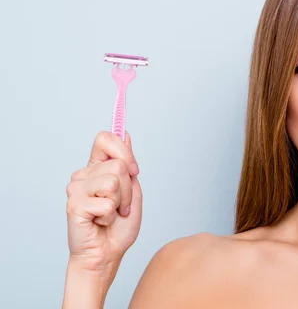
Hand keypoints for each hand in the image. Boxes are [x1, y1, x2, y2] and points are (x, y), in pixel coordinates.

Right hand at [65, 131, 142, 272]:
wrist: (107, 255)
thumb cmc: (119, 227)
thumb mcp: (133, 191)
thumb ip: (128, 165)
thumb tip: (125, 134)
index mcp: (97, 168)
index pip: (105, 138)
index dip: (123, 150)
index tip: (133, 170)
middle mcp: (84, 175)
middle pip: (118, 164)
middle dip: (129, 189)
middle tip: (122, 206)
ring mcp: (76, 189)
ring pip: (113, 182)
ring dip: (121, 203)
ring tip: (111, 214)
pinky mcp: (74, 204)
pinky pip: (106, 203)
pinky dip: (110, 216)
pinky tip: (100, 222)